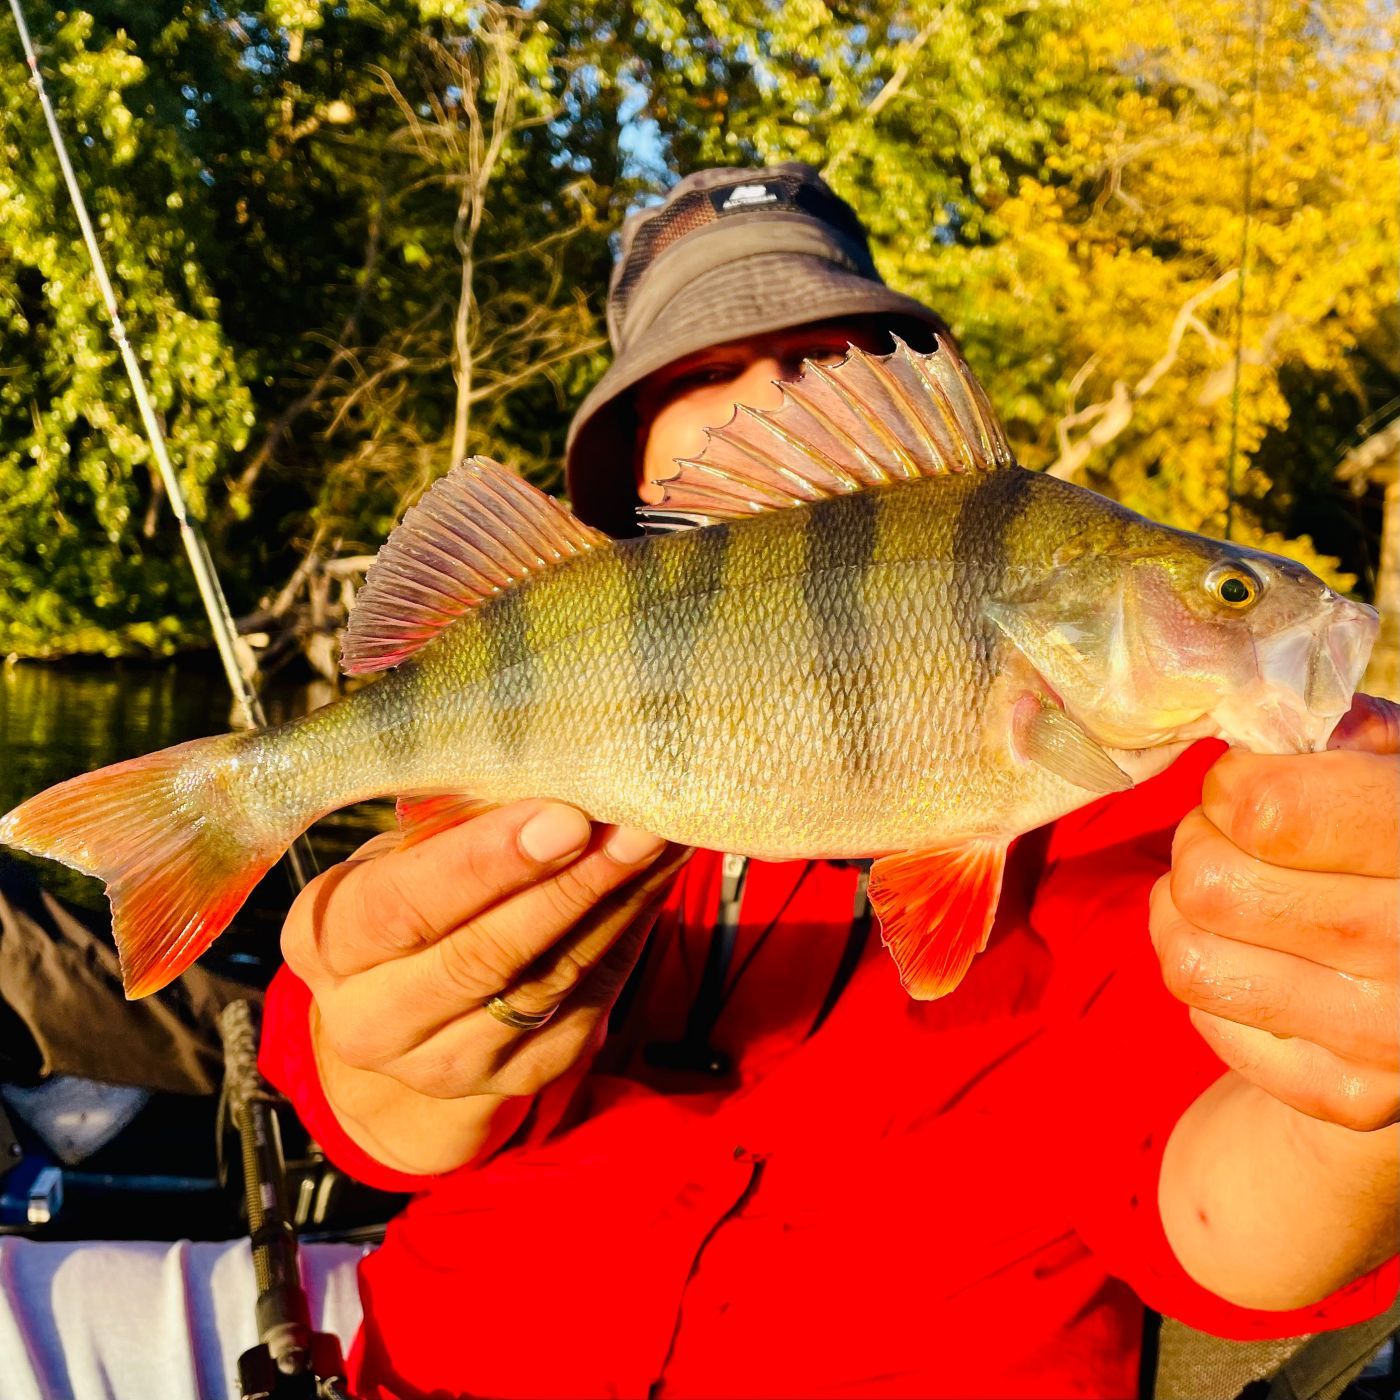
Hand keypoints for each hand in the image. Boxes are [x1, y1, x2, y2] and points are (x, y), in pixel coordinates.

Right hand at [281, 801, 687, 1158]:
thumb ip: (460, 827)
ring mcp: (447, 1063)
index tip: (563, 818)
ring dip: (614, 907)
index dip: (486, 864)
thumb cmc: (411, 900)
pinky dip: (628, 936)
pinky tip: (655, 882)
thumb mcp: (405, 858)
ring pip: (544, 982)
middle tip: (636, 827)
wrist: (408, 1021)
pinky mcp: (521, 1078)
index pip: (403, 906)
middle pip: (480, 956)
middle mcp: (372, 1019)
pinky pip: (586, 1002)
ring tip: (663, 842)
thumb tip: (557, 776)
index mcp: (327, 942)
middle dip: (568, 886)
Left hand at [1151, 694, 1399, 1131]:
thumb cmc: (1399, 845)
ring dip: (1182, 915)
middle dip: (1198, 848)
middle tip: (1229, 845)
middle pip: (1210, 884)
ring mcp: (1392, 1033)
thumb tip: (1259, 724)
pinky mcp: (1352, 1096)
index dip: (1230, 787)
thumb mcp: (1396, 768)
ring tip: (1226, 900)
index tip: (1246, 791)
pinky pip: (1206, 1018)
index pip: (1265, 810)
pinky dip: (1212, 982)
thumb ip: (1346, 734)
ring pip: (1190, 957)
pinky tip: (1259, 963)